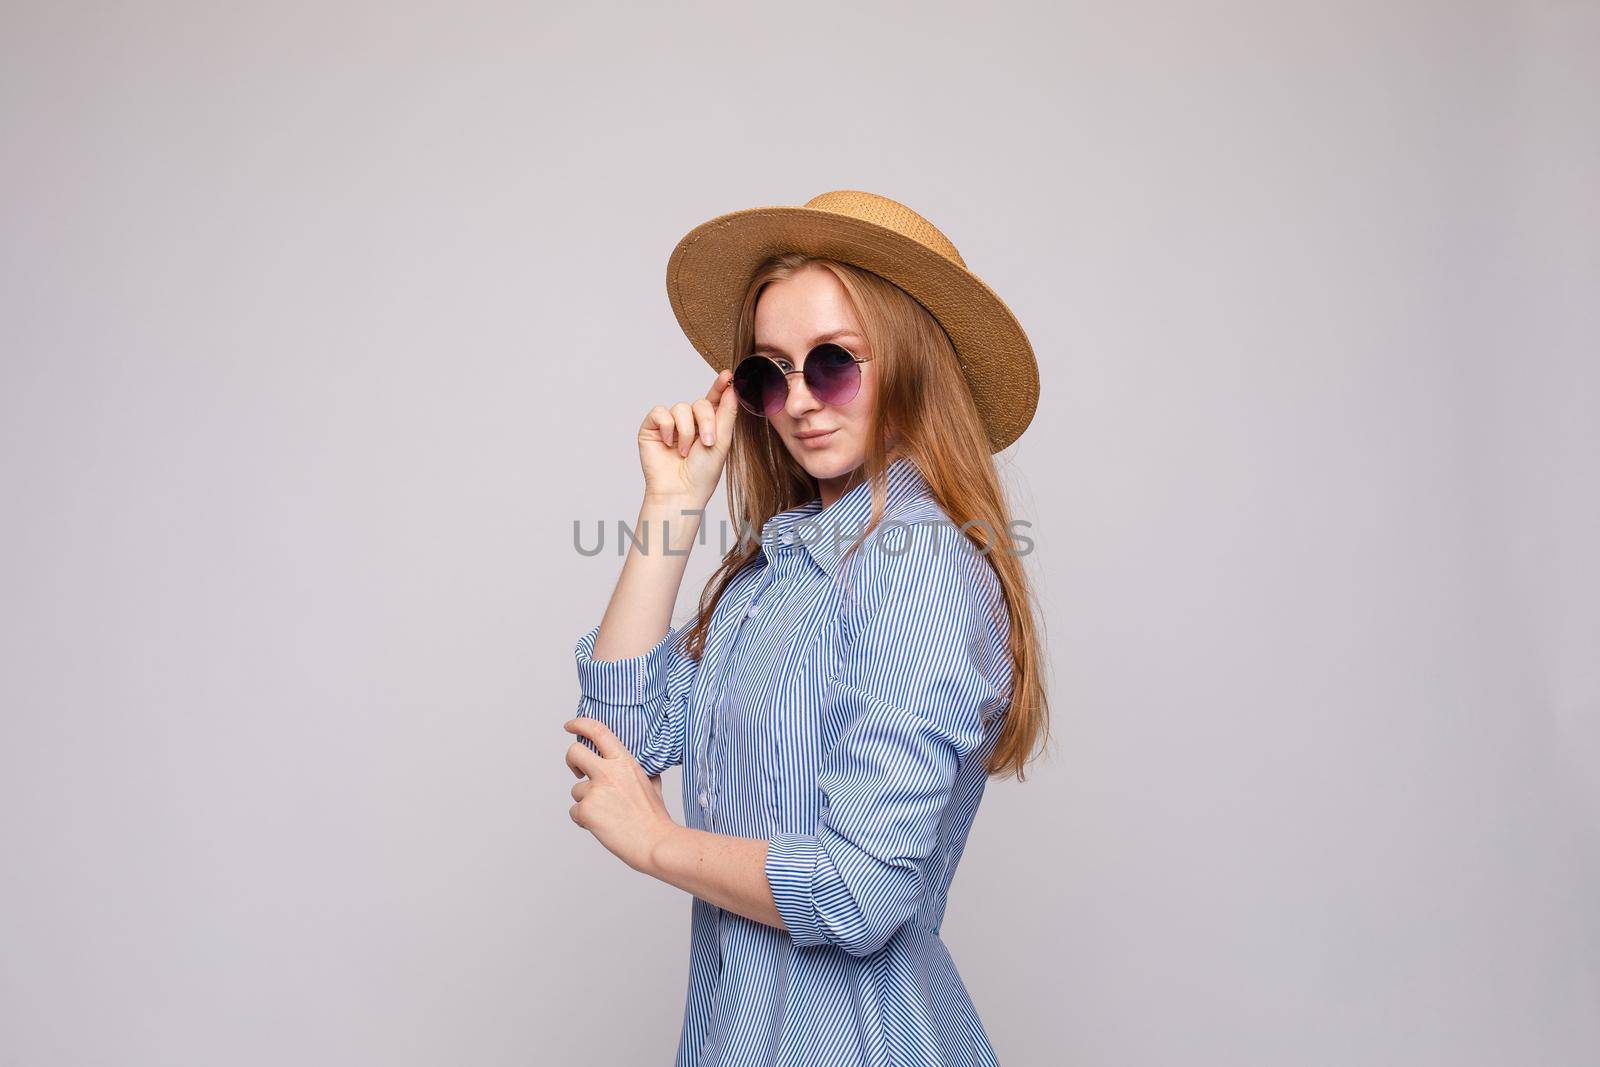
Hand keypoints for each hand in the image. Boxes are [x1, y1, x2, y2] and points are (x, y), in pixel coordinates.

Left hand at [564, 717, 678, 873]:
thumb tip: (644, 769)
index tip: (570, 726)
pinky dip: (584, 820)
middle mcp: (608, 772)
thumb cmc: (655, 817)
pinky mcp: (586, 810)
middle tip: (577, 771)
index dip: (580, 724)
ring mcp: (595, 790)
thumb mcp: (652, 785)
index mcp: (625, 762)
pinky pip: (574, 812)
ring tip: (607, 816)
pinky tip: (602, 826)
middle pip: (574, 753)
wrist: (655, 842)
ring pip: (576, 791)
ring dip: (586, 803)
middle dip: (571, 761)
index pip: (598, 732)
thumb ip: (642, 773)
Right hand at [638, 369, 738, 506]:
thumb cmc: (702, 474)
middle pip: (700, 403)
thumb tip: (732, 387)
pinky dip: (667, 427)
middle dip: (706, 421)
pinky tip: (668, 443)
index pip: (714, 400)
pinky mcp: (652, 428)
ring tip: (684, 452)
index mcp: (708, 425)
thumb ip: (726, 413)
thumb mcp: (721, 441)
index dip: (720, 386)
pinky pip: (660, 412)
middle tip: (706, 442)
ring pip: (680, 407)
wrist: (680, 492)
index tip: (727, 376)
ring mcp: (670, 424)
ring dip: (685, 431)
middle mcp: (689, 422)